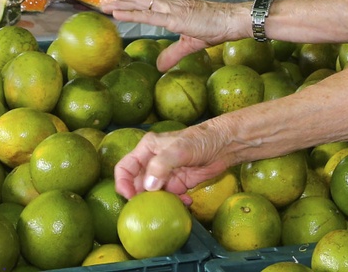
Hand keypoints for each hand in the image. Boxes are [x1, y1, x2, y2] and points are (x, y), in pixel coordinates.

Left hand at [92, 0, 245, 69]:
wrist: (232, 21)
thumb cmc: (215, 27)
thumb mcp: (189, 44)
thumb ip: (172, 54)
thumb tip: (159, 66)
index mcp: (169, 4)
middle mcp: (167, 2)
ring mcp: (170, 8)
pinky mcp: (174, 18)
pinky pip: (148, 15)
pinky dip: (130, 13)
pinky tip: (115, 13)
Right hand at [114, 126, 230, 199]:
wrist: (225, 144)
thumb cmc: (200, 140)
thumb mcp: (178, 149)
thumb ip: (160, 166)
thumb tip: (148, 187)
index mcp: (146, 150)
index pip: (124, 168)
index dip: (123, 183)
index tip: (129, 197)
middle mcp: (152, 162)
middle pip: (136, 183)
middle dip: (140, 197)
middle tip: (149, 208)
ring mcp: (165, 174)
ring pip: (152, 193)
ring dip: (158, 202)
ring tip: (170, 205)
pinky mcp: (178, 183)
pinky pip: (170, 197)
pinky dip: (175, 202)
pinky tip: (186, 201)